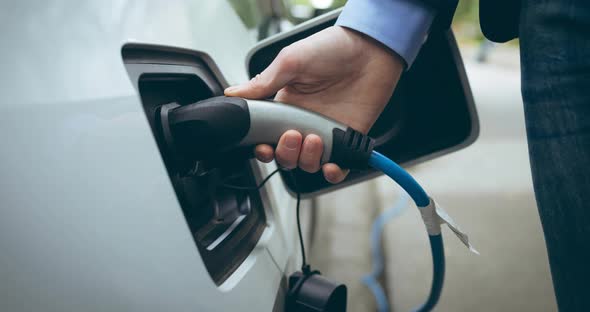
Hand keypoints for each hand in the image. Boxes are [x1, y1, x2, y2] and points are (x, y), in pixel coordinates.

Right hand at [225, 26, 402, 182]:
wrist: (370, 49)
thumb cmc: (332, 48)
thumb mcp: (290, 61)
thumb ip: (263, 82)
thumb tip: (233, 94)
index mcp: (284, 106)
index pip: (266, 136)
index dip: (262, 147)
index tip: (263, 146)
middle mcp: (303, 122)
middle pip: (285, 156)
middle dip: (285, 154)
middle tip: (293, 135)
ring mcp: (324, 132)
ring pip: (307, 164)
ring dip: (307, 159)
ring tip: (314, 138)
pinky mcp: (347, 139)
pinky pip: (337, 167)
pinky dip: (333, 173)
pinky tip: (330, 164)